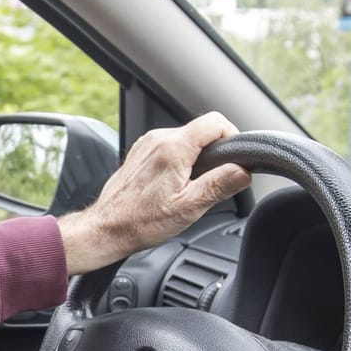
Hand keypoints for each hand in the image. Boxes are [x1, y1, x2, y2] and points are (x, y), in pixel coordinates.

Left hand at [55, 111, 254, 274]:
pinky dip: (181, 160)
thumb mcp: (188, 207)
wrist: (107, 228)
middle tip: (215, 180)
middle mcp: (158, 139)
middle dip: (216, 152)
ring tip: (192, 187)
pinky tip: (175, 184)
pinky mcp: (141, 152)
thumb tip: (243, 171)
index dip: (232, 136)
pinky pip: (171, 146)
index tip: (236, 157)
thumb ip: (219, 185)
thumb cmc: (141, 221)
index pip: (215, 122)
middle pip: (202, 130)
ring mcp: (148, 144)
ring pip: (187, 139)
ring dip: (197, 158)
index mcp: (173, 148)